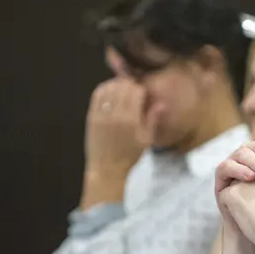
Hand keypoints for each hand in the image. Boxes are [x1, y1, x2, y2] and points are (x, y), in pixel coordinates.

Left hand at [80, 78, 163, 208]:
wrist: (107, 168)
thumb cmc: (130, 155)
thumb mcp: (147, 139)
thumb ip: (153, 119)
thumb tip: (162, 103)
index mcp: (131, 119)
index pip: (136, 91)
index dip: (141, 89)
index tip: (143, 94)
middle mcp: (115, 114)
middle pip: (122, 86)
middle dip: (129, 85)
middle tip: (133, 90)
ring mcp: (101, 114)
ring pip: (109, 87)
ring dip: (117, 85)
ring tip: (122, 90)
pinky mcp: (91, 116)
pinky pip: (97, 95)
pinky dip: (104, 89)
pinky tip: (110, 92)